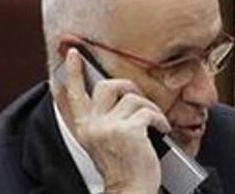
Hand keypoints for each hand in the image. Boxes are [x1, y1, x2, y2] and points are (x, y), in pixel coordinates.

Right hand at [52, 49, 169, 193]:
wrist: (129, 189)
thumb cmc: (123, 167)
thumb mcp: (105, 141)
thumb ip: (104, 119)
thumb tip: (118, 96)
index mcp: (85, 127)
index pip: (73, 94)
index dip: (72, 71)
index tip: (73, 54)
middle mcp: (92, 126)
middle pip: (107, 86)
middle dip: (128, 87)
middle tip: (139, 101)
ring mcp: (108, 128)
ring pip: (133, 98)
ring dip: (149, 108)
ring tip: (154, 124)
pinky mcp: (128, 131)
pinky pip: (149, 111)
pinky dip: (160, 119)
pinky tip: (161, 130)